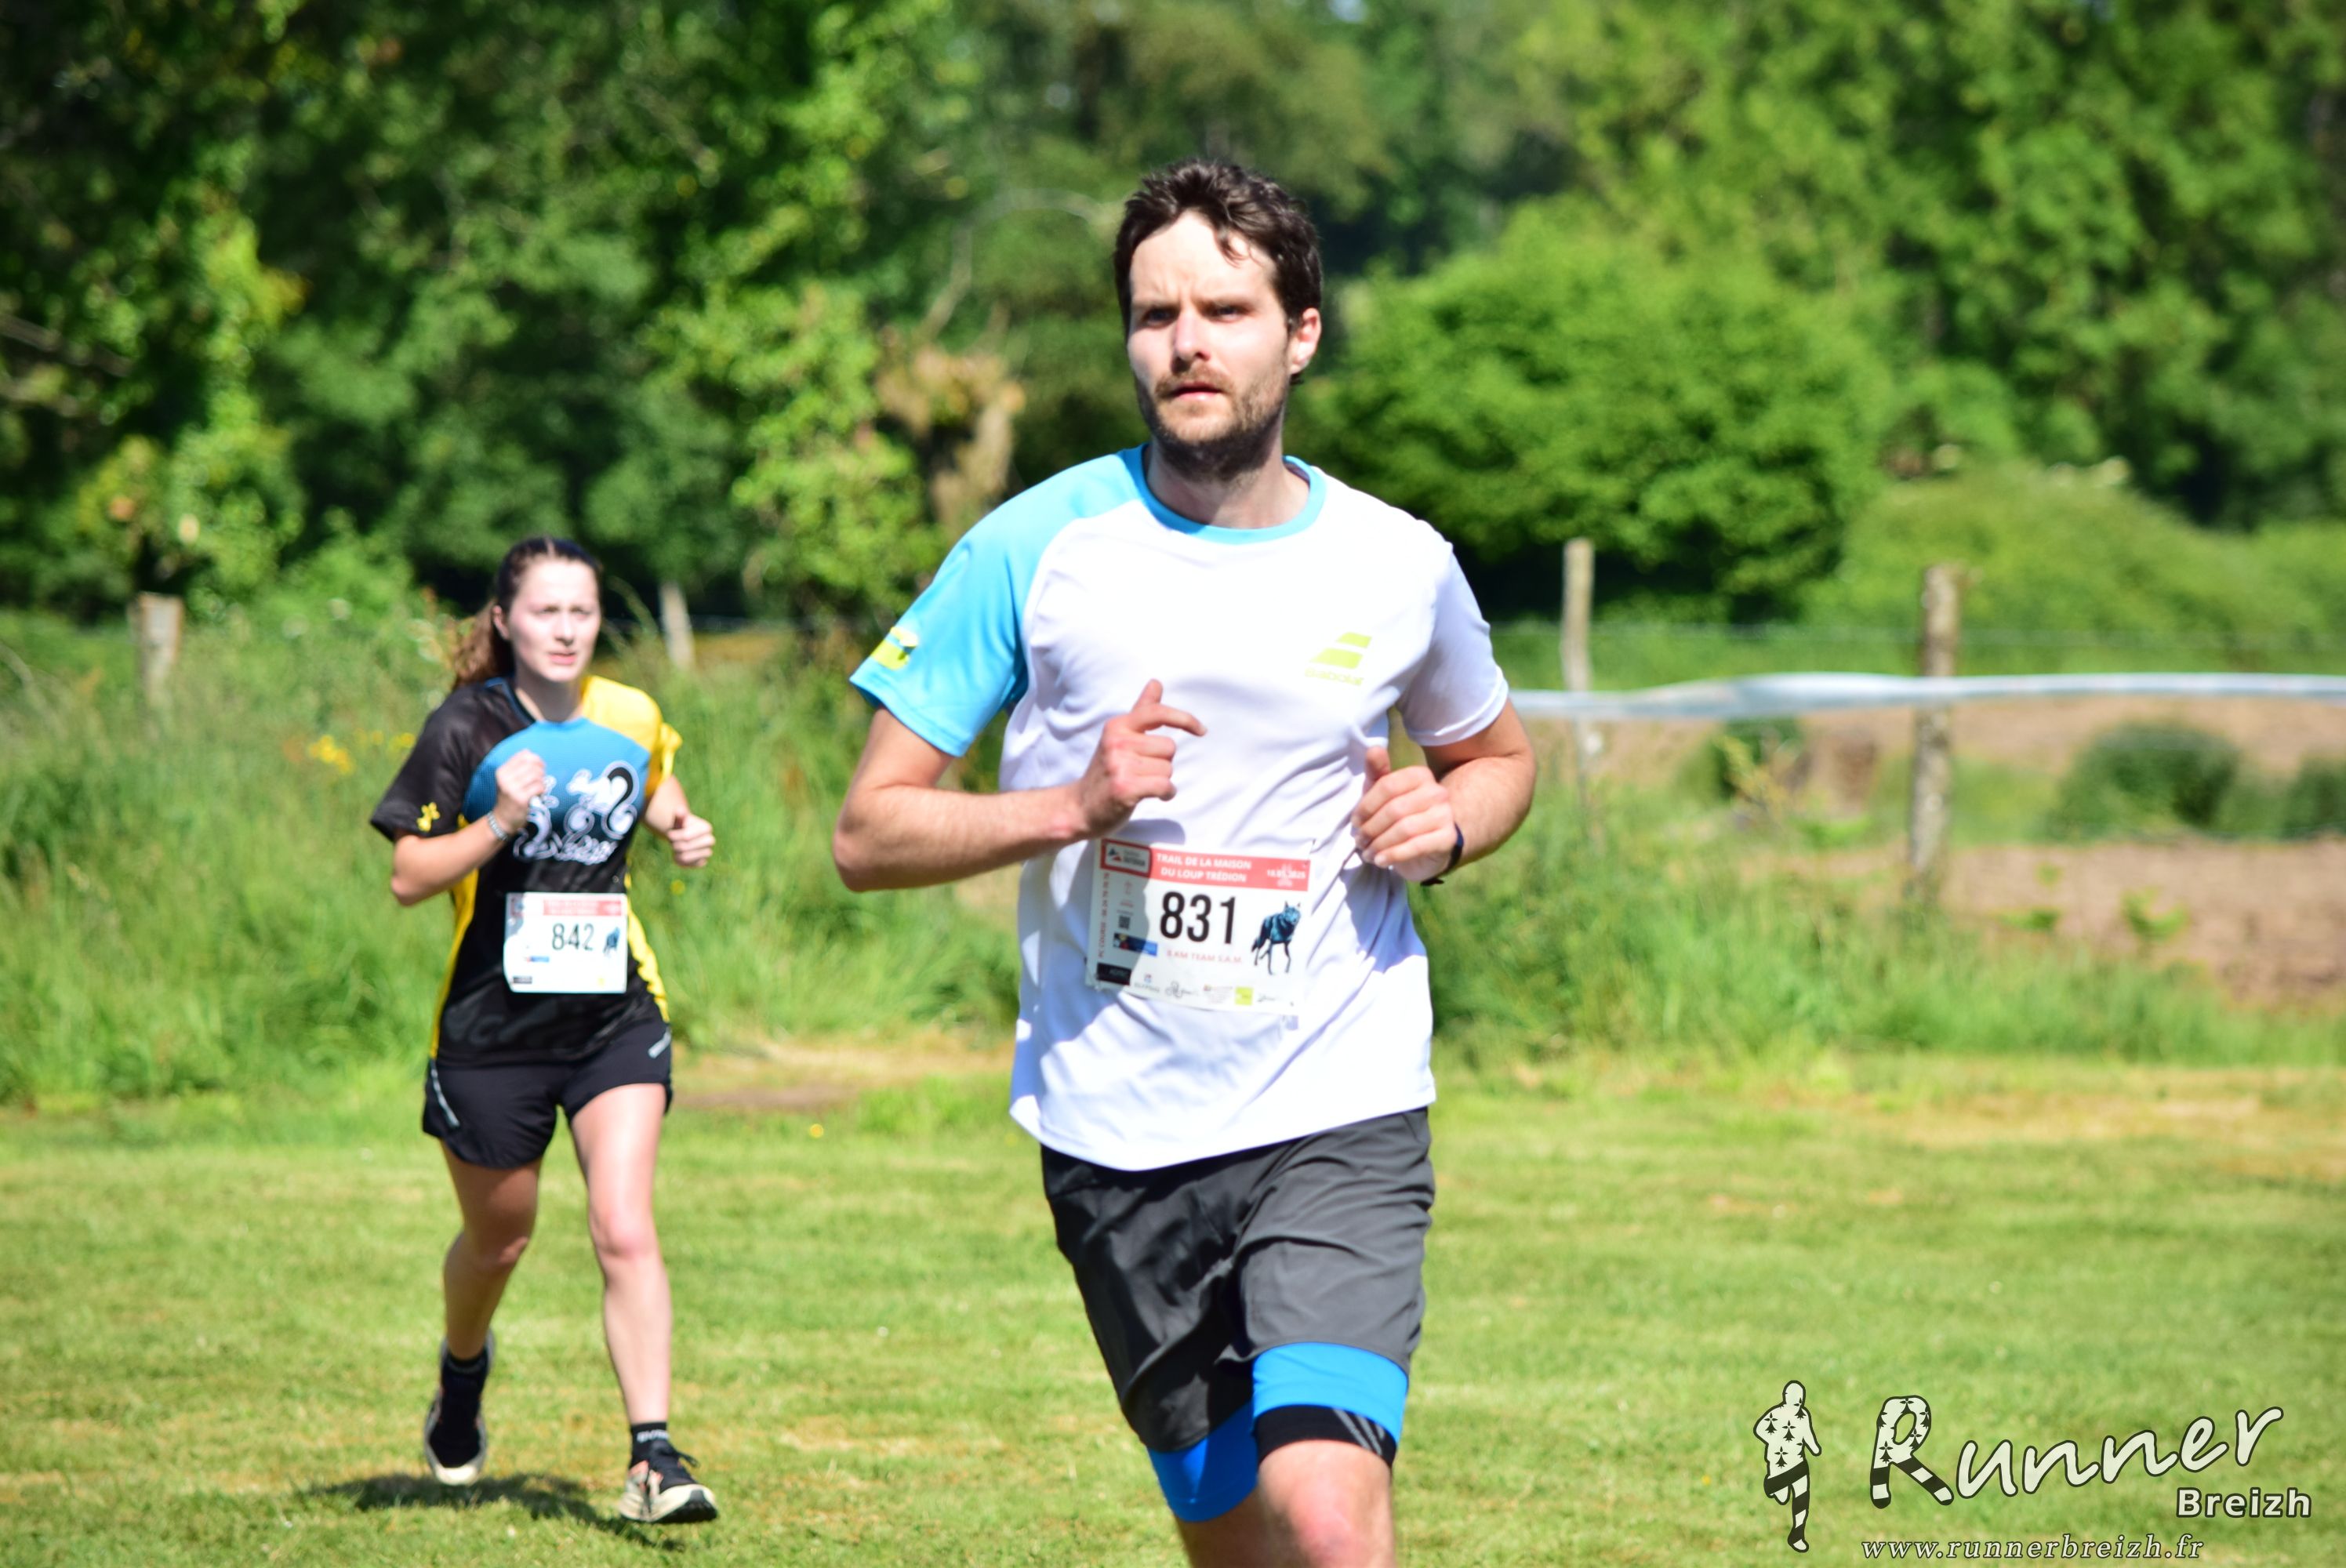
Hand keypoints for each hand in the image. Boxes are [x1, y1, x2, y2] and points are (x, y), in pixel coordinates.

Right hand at [492, 749, 547, 831]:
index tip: (539, 766)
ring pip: (537, 775)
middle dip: (541, 770)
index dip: (536, 759)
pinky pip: (539, 787)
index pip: (524, 755)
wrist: (503, 819)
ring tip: (538, 787)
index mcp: (501, 771)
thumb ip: (517, 766)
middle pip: (532, 765)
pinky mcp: (520, 799)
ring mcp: (512, 789)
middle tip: (541, 779)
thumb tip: (529, 751)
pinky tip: (538, 795)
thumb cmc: (509, 797)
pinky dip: (542, 790)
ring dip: (542, 781)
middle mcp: (505, 778)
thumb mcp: (507, 780)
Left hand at [664, 810, 715, 867]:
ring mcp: (708, 852)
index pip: (685, 836)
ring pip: (685, 857)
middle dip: (674, 845)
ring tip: (677, 848)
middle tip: (673, 842)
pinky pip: (688, 865)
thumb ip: (679, 815)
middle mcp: (710, 840)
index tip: (670, 834)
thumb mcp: (678, 820)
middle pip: (684, 847)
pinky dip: (680, 861)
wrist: (683, 837)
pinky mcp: (702, 862)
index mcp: (706, 827)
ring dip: (676, 853)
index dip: (673, 836)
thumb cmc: (680, 827)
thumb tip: (679, 809)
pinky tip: (680, 855)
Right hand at [1071, 679, 1205, 836]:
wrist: (1081, 807)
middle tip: (1141, 772)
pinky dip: (1165, 794)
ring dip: (1161, 780)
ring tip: (1140, 784)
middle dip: (1163, 763)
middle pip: (1169, 747)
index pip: (1157, 712)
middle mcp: (1117, 741)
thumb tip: (1156, 682)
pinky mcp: (1124, 788)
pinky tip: (1152, 796)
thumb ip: (1141, 712)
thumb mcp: (1120, 737)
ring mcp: (1119, 765)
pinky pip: (1165, 785)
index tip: (1201, 730)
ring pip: (1168, 769)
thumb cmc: (1107, 771)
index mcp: (1117, 726)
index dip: (1184, 719)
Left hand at [1352, 745, 1455, 882]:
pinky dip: (1394, 855)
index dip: (1366, 806)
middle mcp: (1436, 792)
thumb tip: (1373, 748)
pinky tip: (1381, 861)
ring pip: (1405, 829)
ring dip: (1380, 844)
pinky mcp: (1448, 838)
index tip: (1355, 822)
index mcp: (1420, 775)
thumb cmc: (1400, 816)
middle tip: (1359, 842)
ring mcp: (1445, 815)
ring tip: (1367, 853)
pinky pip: (1416, 846)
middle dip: (1371, 828)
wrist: (1428, 846)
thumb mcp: (1383, 793)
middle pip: (1395, 809)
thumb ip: (1377, 772)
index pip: (1387, 786)